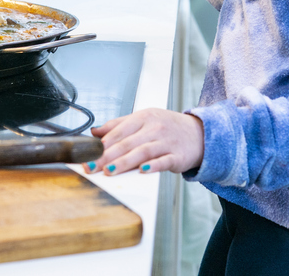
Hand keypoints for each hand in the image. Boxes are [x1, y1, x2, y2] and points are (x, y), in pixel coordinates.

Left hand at [83, 108, 204, 175]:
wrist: (200, 134)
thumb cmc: (167, 127)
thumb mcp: (144, 120)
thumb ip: (119, 125)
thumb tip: (95, 131)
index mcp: (144, 117)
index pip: (119, 130)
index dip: (102, 143)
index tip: (88, 154)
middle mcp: (154, 128)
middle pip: (127, 142)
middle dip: (107, 156)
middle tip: (92, 167)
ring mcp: (166, 141)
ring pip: (142, 152)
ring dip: (125, 162)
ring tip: (110, 171)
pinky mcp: (178, 156)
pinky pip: (164, 161)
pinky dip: (153, 166)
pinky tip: (142, 171)